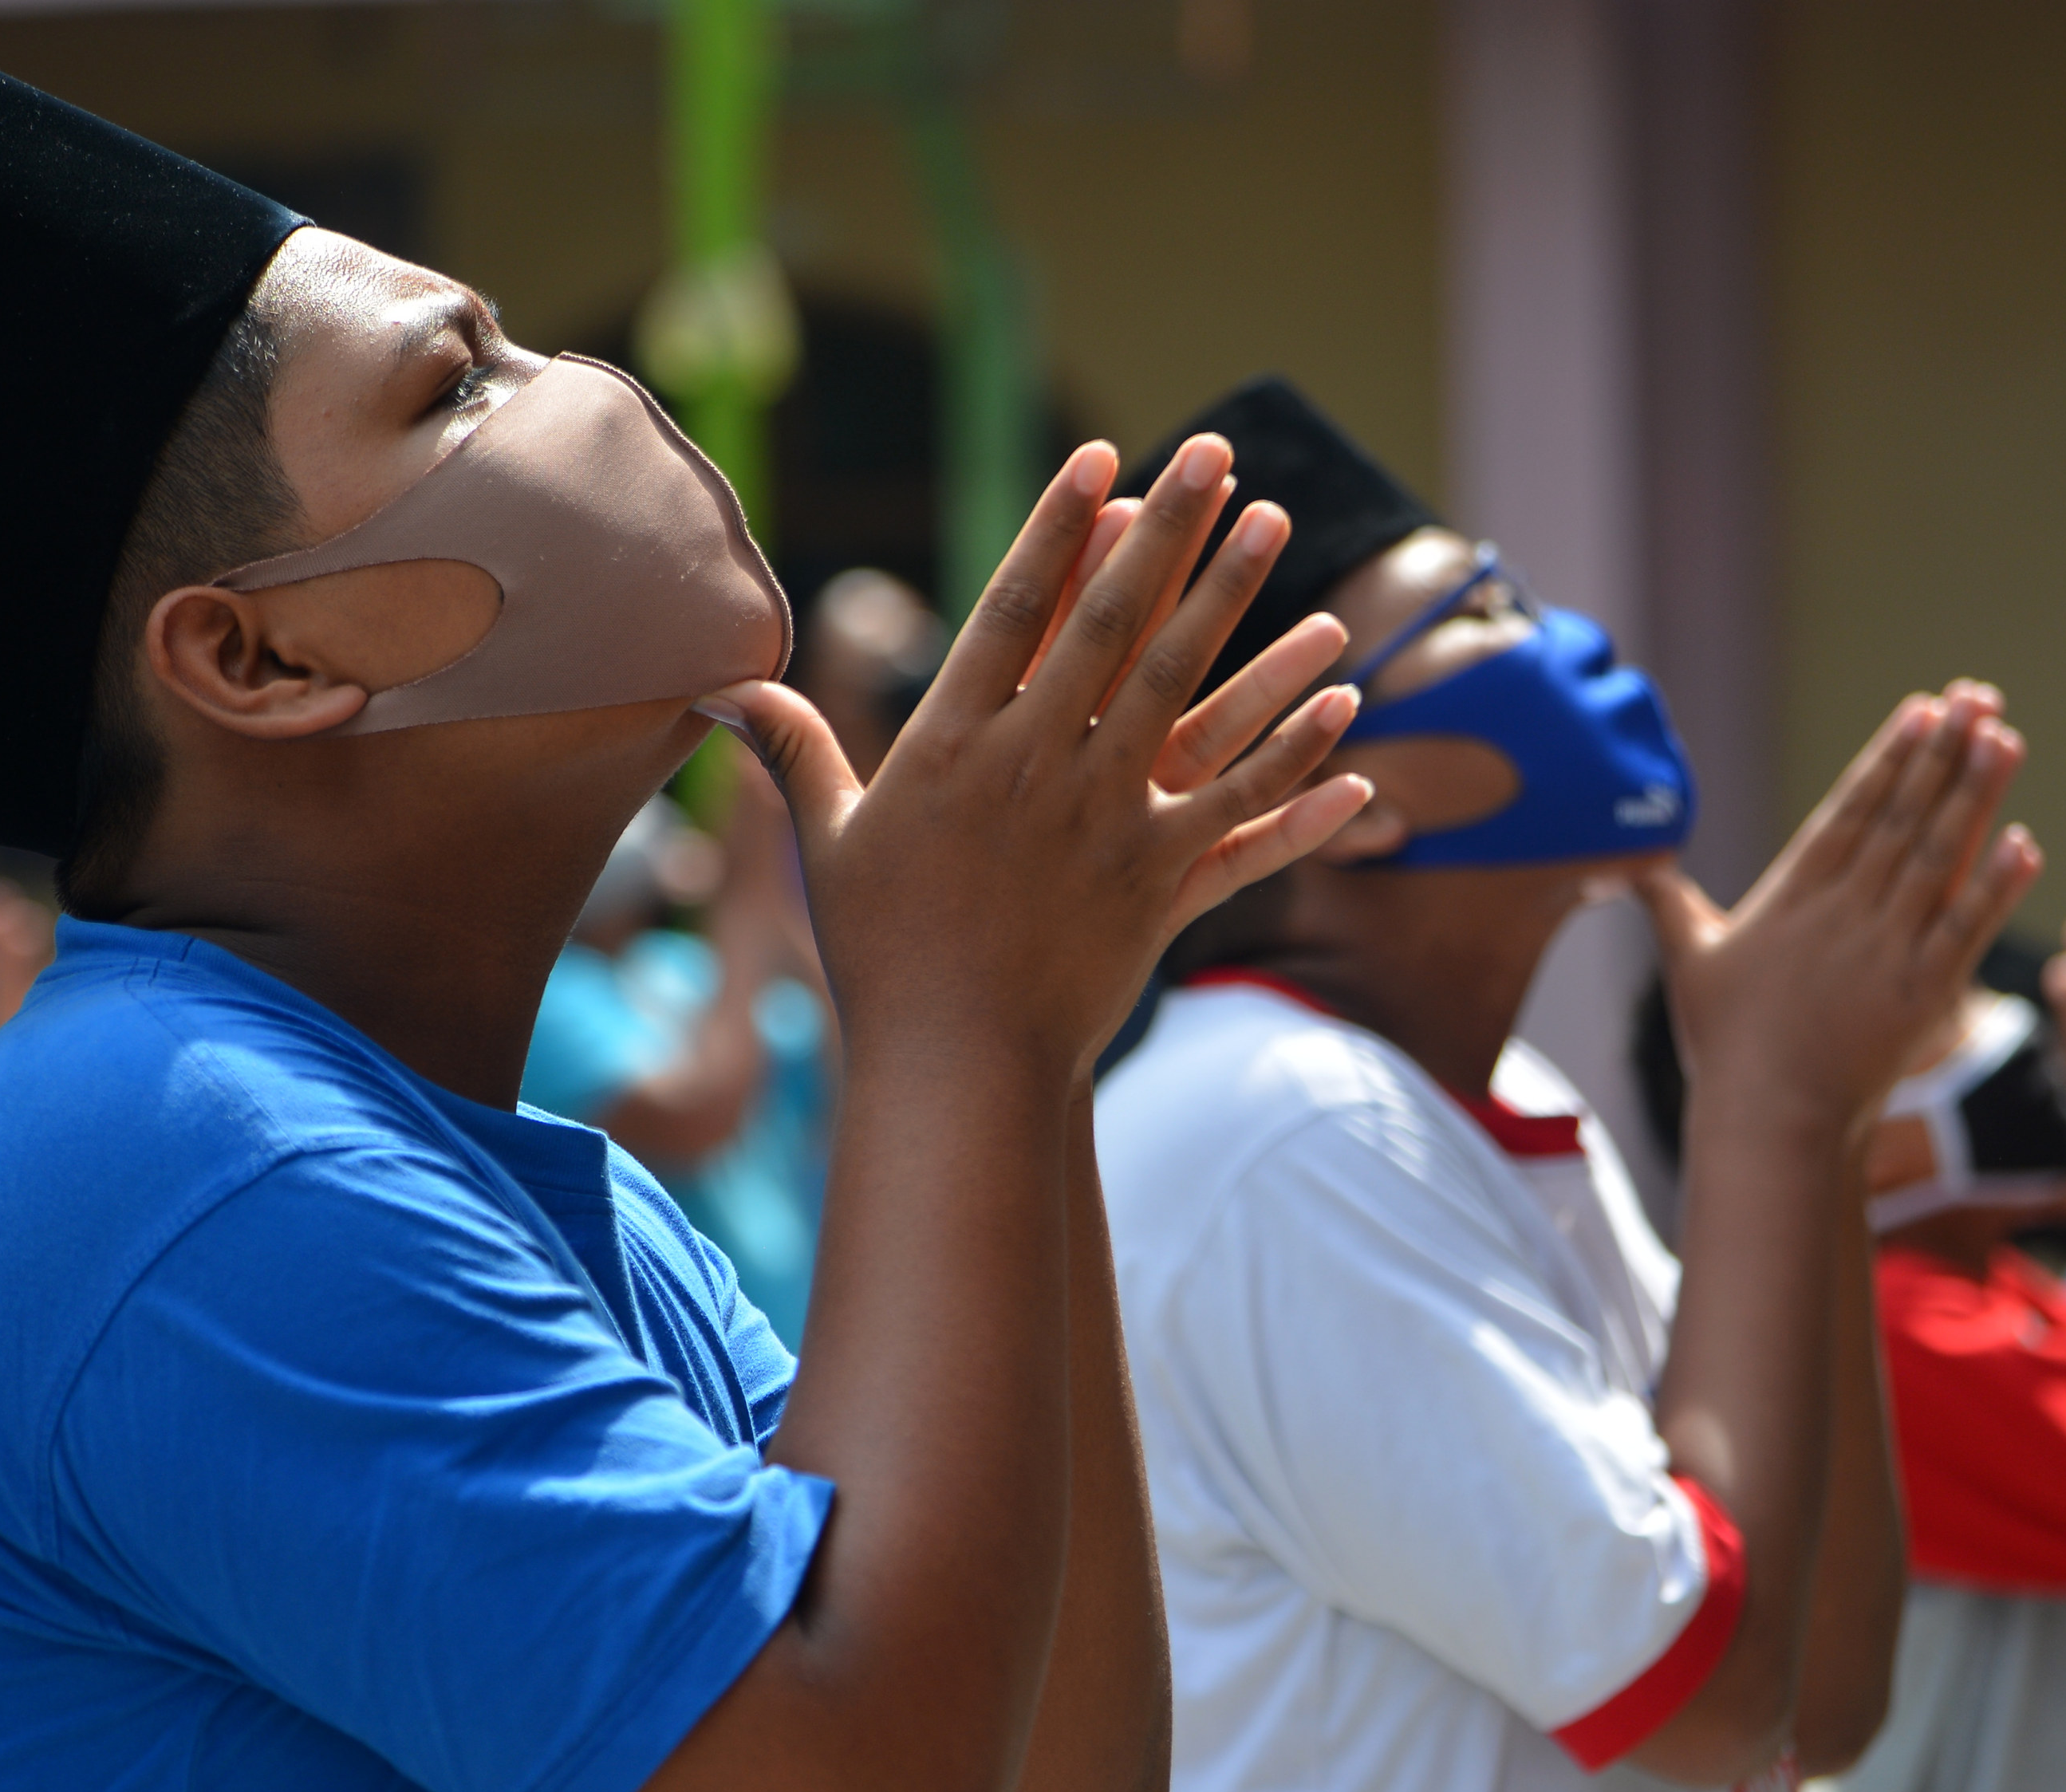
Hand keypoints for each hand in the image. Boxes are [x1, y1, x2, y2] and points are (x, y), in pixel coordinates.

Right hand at [709, 439, 1369, 1077]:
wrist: (953, 1069)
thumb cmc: (882, 956)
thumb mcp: (826, 843)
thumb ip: (793, 751)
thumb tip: (718, 688)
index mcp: (956, 745)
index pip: (1015, 609)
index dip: (1060, 529)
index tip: (1100, 455)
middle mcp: (1038, 766)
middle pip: (1113, 622)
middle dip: (1165, 527)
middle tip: (1211, 450)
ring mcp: (1109, 821)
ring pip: (1189, 690)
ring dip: (1240, 604)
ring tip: (1278, 528)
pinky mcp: (1162, 882)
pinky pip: (1244, 805)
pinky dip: (1298, 755)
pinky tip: (1348, 700)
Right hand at [1638, 681, 2036, 1131]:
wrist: (1769, 1118)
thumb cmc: (1726, 1044)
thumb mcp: (1689, 961)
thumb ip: (1668, 903)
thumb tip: (1629, 863)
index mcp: (1794, 897)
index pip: (1851, 811)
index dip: (1889, 757)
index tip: (1922, 710)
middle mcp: (1845, 913)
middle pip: (1903, 819)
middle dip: (1943, 755)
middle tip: (1979, 699)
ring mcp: (1888, 950)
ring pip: (1940, 859)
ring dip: (1977, 798)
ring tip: (2006, 742)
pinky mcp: (1924, 994)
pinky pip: (1966, 928)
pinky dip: (1997, 886)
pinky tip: (2025, 842)